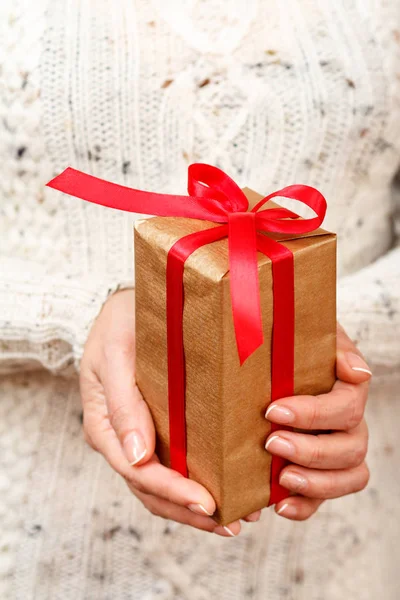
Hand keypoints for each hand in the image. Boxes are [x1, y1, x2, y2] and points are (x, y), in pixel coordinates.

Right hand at [80, 290, 257, 536]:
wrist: (129, 307)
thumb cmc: (121, 323)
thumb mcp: (115, 353)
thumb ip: (123, 403)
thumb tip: (137, 457)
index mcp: (104, 424)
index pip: (137, 471)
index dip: (172, 491)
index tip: (207, 503)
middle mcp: (120, 438)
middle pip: (151, 489)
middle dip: (189, 511)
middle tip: (232, 524)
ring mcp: (137, 436)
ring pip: (162, 486)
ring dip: (195, 508)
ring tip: (237, 518)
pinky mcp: (156, 428)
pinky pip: (173, 464)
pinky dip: (195, 483)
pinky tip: (227, 488)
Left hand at [265, 323, 370, 519]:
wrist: (275, 359)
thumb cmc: (293, 345)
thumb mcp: (310, 334)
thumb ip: (336, 346)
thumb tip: (358, 372)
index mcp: (349, 391)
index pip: (345, 408)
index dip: (313, 414)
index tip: (273, 410)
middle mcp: (351, 425)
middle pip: (351, 449)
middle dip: (311, 450)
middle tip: (272, 442)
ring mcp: (340, 451)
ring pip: (349, 477)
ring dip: (316, 482)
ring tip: (282, 478)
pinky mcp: (322, 473)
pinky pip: (326, 499)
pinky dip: (307, 506)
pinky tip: (281, 505)